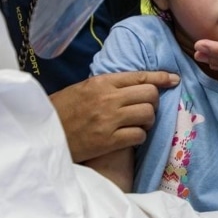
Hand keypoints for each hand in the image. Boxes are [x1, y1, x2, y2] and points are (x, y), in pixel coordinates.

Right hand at [50, 71, 179, 162]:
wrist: (44, 133)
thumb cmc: (62, 110)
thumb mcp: (83, 88)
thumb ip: (108, 85)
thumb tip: (135, 83)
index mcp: (102, 82)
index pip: (140, 76)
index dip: (161, 78)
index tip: (174, 79)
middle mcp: (108, 98)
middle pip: (149, 94)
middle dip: (153, 102)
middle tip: (146, 109)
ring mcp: (109, 120)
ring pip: (148, 114)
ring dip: (148, 120)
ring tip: (138, 124)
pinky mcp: (109, 141)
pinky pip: (139, 135)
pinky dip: (139, 136)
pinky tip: (131, 137)